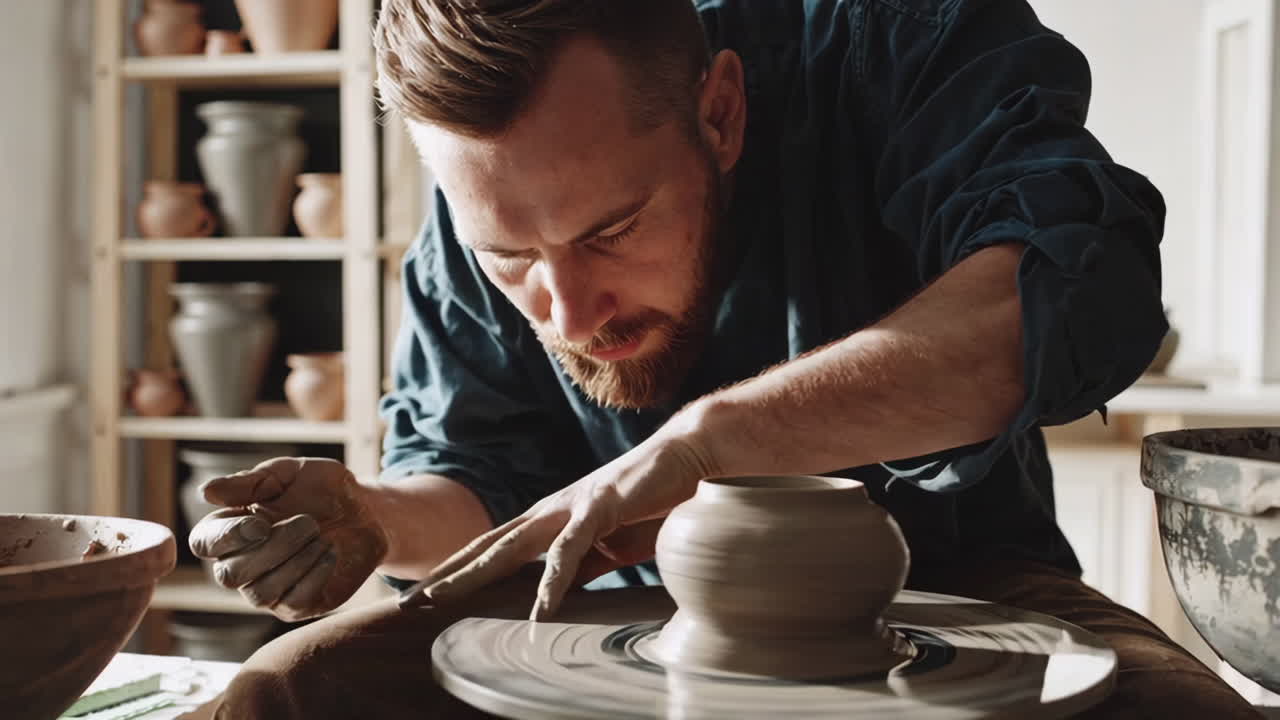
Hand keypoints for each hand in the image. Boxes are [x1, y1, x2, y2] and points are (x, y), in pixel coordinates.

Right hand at [188, 457, 388, 620]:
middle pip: (229, 574)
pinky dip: (314, 575)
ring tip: (322, 537)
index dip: (226, 537)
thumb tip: (206, 491)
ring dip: (296, 562)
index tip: (261, 523)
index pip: (202, 543)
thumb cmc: (324, 489)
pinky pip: (293, 603)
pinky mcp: (298, 605)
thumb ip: (251, 482)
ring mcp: (269, 589)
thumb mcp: (290, 473)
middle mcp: (242, 564)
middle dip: (272, 548)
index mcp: (232, 528)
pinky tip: (330, 553)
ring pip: (260, 593)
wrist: (367, 511)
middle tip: (310, 523)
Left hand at [401, 425, 717, 620]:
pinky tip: (540, 610)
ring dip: (475, 573)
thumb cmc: (651, 499)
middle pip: (488, 545)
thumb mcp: (609, 544)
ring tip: (444, 599)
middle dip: (447, 574)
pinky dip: (553, 582)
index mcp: (552, 516)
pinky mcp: (600, 508)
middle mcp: (552, 508)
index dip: (459, 569)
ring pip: (512, 545)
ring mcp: (573, 505)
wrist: (689, 457)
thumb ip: (582, 564)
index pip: (495, 546)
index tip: (427, 593)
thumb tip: (558, 593)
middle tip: (410, 601)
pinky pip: (570, 551)